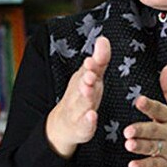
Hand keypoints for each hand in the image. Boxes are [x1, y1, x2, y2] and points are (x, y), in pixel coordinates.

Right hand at [46, 36, 110, 157]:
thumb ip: (100, 60)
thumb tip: (103, 38)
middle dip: (85, 80)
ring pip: (81, 104)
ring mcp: (78, 111)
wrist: (63, 123)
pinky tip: (92, 116)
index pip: (86, 70)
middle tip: (90, 75)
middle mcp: (78, 93)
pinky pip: (85, 125)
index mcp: (82, 79)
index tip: (92, 60)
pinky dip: (88, 121)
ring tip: (89, 91)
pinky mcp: (81, 127)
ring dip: (85, 97)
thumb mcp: (92, 77)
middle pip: (81, 86)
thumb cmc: (82, 95)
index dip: (90, 66)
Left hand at [123, 65, 166, 166]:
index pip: (160, 109)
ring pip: (153, 148)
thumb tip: (166, 67)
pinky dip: (144, 166)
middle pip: (154, 130)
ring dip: (140, 146)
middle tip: (128, 130)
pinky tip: (133, 165)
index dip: (149, 105)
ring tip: (129, 144)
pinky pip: (155, 165)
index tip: (139, 100)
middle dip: (141, 130)